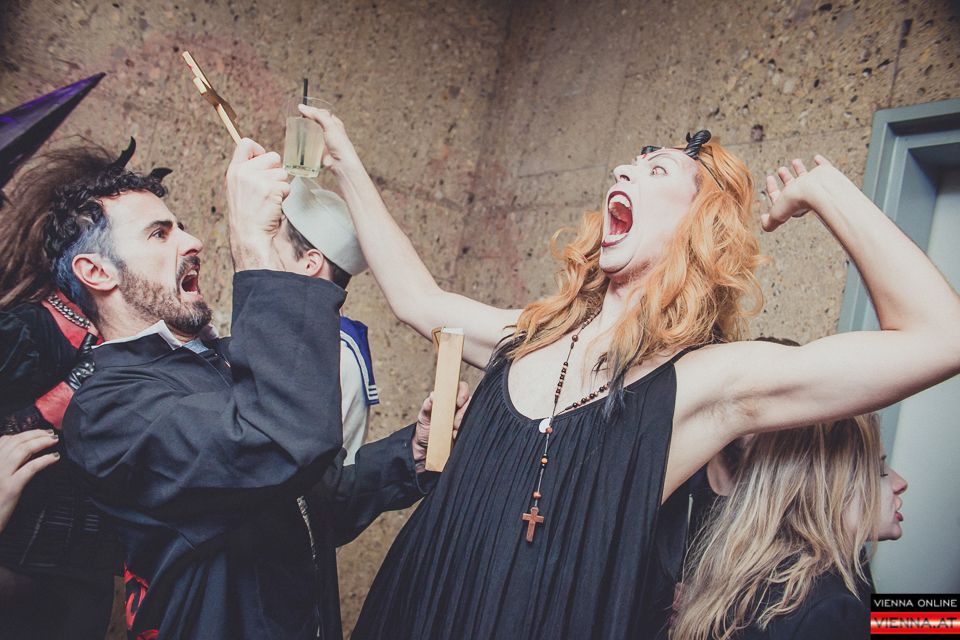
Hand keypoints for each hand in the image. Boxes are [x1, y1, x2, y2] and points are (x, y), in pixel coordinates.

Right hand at [0, 430, 59, 533]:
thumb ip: (4, 465)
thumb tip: (23, 454)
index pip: (5, 440)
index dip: (24, 434)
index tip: (38, 433)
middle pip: (16, 442)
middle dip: (35, 434)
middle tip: (51, 434)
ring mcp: (0, 475)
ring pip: (23, 450)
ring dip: (41, 442)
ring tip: (54, 441)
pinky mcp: (10, 488)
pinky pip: (30, 468)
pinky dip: (44, 460)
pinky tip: (54, 457)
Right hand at [225, 138, 289, 269]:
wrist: (249, 234)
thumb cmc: (247, 214)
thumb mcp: (238, 188)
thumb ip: (248, 172)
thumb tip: (270, 159)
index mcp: (234, 170)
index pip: (245, 143)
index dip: (260, 150)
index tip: (263, 161)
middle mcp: (244, 172)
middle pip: (273, 156)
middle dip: (276, 171)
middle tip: (268, 188)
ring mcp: (257, 180)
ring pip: (282, 173)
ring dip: (280, 186)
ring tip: (269, 199)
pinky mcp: (271, 189)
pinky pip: (287, 186)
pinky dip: (284, 196)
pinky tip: (273, 205)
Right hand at [296, 105, 361, 173]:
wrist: (341, 163)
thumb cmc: (339, 143)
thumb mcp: (329, 125)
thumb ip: (317, 115)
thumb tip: (301, 107)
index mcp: (334, 123)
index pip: (320, 113)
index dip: (311, 111)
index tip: (300, 110)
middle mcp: (328, 131)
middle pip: (314, 123)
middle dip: (305, 121)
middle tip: (295, 120)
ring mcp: (323, 141)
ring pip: (310, 133)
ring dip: (303, 132)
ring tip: (293, 129)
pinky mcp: (318, 150)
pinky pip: (309, 144)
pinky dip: (303, 142)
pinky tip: (296, 140)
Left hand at [412, 381, 470, 472]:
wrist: (425, 448)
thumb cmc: (425, 428)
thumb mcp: (423, 416)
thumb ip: (428, 405)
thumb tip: (433, 395)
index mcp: (449, 399)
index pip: (461, 388)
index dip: (462, 393)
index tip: (458, 403)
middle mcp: (459, 407)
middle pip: (469, 402)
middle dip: (462, 413)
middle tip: (452, 423)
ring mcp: (464, 418)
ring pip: (472, 416)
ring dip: (462, 424)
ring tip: (451, 431)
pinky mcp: (466, 430)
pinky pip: (472, 428)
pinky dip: (462, 432)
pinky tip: (454, 437)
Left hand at [762, 155, 837, 231]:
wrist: (819, 192)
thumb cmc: (798, 203)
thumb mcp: (776, 214)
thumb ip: (768, 222)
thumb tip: (763, 219)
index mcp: (791, 203)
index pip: (780, 197)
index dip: (772, 188)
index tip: (769, 177)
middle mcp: (804, 194)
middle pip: (793, 186)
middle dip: (786, 177)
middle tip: (781, 169)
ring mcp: (817, 184)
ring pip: (807, 176)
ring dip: (800, 169)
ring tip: (795, 161)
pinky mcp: (827, 175)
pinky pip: (824, 167)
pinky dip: (820, 162)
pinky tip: (816, 158)